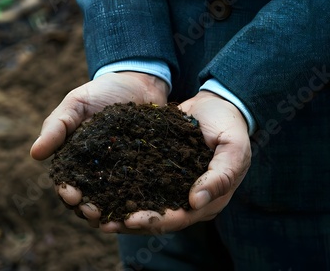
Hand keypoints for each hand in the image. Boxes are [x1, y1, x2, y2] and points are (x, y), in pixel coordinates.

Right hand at [30, 72, 167, 225]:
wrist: (141, 82)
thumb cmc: (103, 91)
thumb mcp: (75, 104)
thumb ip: (56, 127)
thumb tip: (35, 154)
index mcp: (76, 159)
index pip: (67, 181)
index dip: (67, 191)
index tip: (71, 195)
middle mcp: (97, 171)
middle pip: (89, 198)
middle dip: (88, 209)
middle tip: (94, 214)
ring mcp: (121, 173)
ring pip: (113, 201)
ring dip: (111, 214)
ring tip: (114, 223)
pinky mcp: (145, 172)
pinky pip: (140, 192)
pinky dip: (137, 205)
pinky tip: (140, 213)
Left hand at [75, 91, 251, 233]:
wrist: (217, 105)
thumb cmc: (229, 126)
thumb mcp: (233, 148)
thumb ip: (221, 175)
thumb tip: (196, 201)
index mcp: (209, 200)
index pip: (180, 218)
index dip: (156, 221)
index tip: (131, 220)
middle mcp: (188, 200)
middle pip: (157, 218)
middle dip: (130, 223)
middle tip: (104, 224)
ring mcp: (173, 187)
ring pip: (144, 206)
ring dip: (121, 212)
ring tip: (95, 215)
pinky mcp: (159, 172)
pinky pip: (139, 185)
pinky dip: (120, 190)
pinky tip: (99, 190)